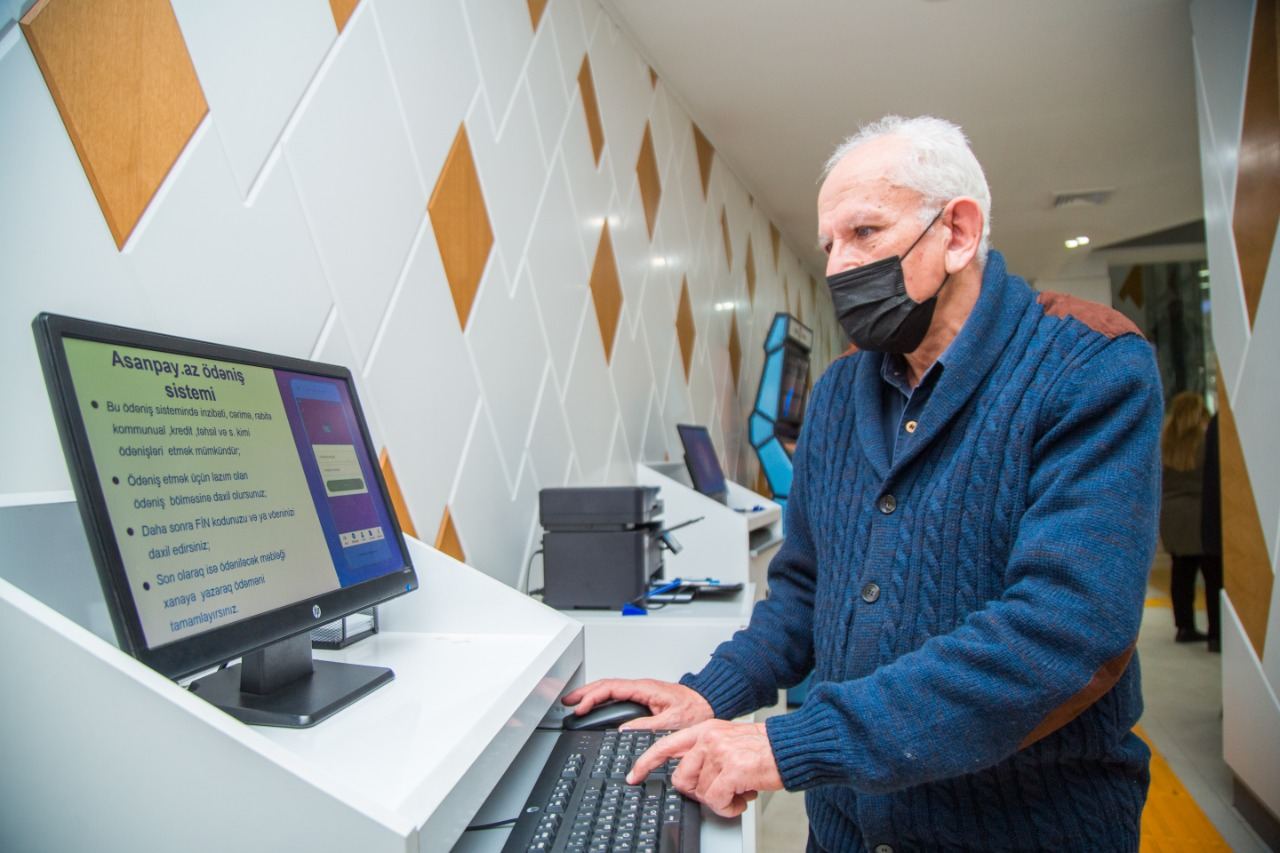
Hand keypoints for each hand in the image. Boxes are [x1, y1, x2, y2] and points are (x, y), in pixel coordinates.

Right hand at [562, 678, 713, 730]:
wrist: (708, 703)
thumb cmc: (695, 710)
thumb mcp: (672, 721)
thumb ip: (647, 726)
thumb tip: (623, 730)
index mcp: (645, 688)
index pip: (611, 687)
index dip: (592, 696)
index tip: (580, 708)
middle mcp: (640, 687)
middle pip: (605, 685)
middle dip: (584, 692)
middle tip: (567, 702)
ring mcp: (640, 692)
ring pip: (610, 689)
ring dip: (591, 695)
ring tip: (575, 704)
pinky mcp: (643, 698)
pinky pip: (617, 696)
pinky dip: (602, 700)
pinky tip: (595, 707)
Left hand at [626, 720, 783, 817]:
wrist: (789, 746)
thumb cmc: (762, 747)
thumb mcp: (727, 738)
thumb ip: (705, 751)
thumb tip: (688, 775)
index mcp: (704, 729)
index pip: (665, 745)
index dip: (646, 762)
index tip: (634, 775)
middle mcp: (708, 739)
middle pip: (681, 778)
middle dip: (696, 792)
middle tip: (716, 791)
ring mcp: (719, 753)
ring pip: (701, 792)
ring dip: (719, 800)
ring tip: (736, 791)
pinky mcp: (731, 770)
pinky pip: (717, 801)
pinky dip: (729, 807)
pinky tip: (740, 798)